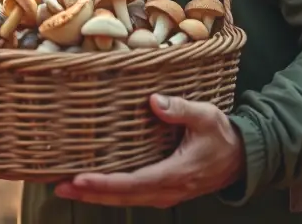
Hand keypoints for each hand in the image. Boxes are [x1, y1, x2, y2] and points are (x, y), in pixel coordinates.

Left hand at [54, 94, 245, 207]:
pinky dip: (108, 192)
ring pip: (123, 199)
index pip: (132, 183)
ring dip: (95, 195)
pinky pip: (130, 196)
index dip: (104, 183)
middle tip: (59, 186)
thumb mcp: (206, 116)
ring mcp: (163, 194)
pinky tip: (91, 185)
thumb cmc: (222, 136)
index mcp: (175, 174)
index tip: (79, 178)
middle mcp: (166, 190)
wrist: (241, 159)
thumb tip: (154, 101)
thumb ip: (181, 109)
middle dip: (89, 192)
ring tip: (66, 187)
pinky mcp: (161, 191)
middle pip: (121, 197)